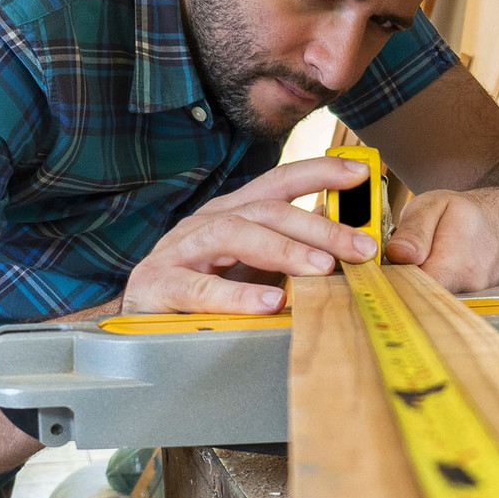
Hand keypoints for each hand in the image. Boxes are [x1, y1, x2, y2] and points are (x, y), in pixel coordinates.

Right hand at [122, 156, 379, 313]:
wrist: (136, 325)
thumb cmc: (201, 295)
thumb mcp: (253, 268)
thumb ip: (291, 250)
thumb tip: (345, 234)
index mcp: (232, 213)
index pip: (279, 182)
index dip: (320, 172)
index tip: (361, 172)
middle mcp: (206, 221)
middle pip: (266, 210)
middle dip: (319, 226)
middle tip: (361, 247)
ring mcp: (179, 249)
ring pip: (235, 234)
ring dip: (284, 250)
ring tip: (322, 268)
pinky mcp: (157, 284)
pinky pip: (200, 287)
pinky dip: (238, 294)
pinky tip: (271, 302)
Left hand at [384, 189, 498, 293]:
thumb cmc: (467, 213)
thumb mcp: (433, 205)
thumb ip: (413, 230)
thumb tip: (398, 255)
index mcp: (452, 264)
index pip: (410, 288)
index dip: (394, 278)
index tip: (389, 266)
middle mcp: (466, 288)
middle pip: (419, 296)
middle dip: (406, 280)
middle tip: (409, 258)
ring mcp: (472, 298)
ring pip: (430, 297)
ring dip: (421, 281)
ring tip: (429, 259)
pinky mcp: (473, 303)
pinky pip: (443, 298)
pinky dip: (435, 285)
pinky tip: (440, 269)